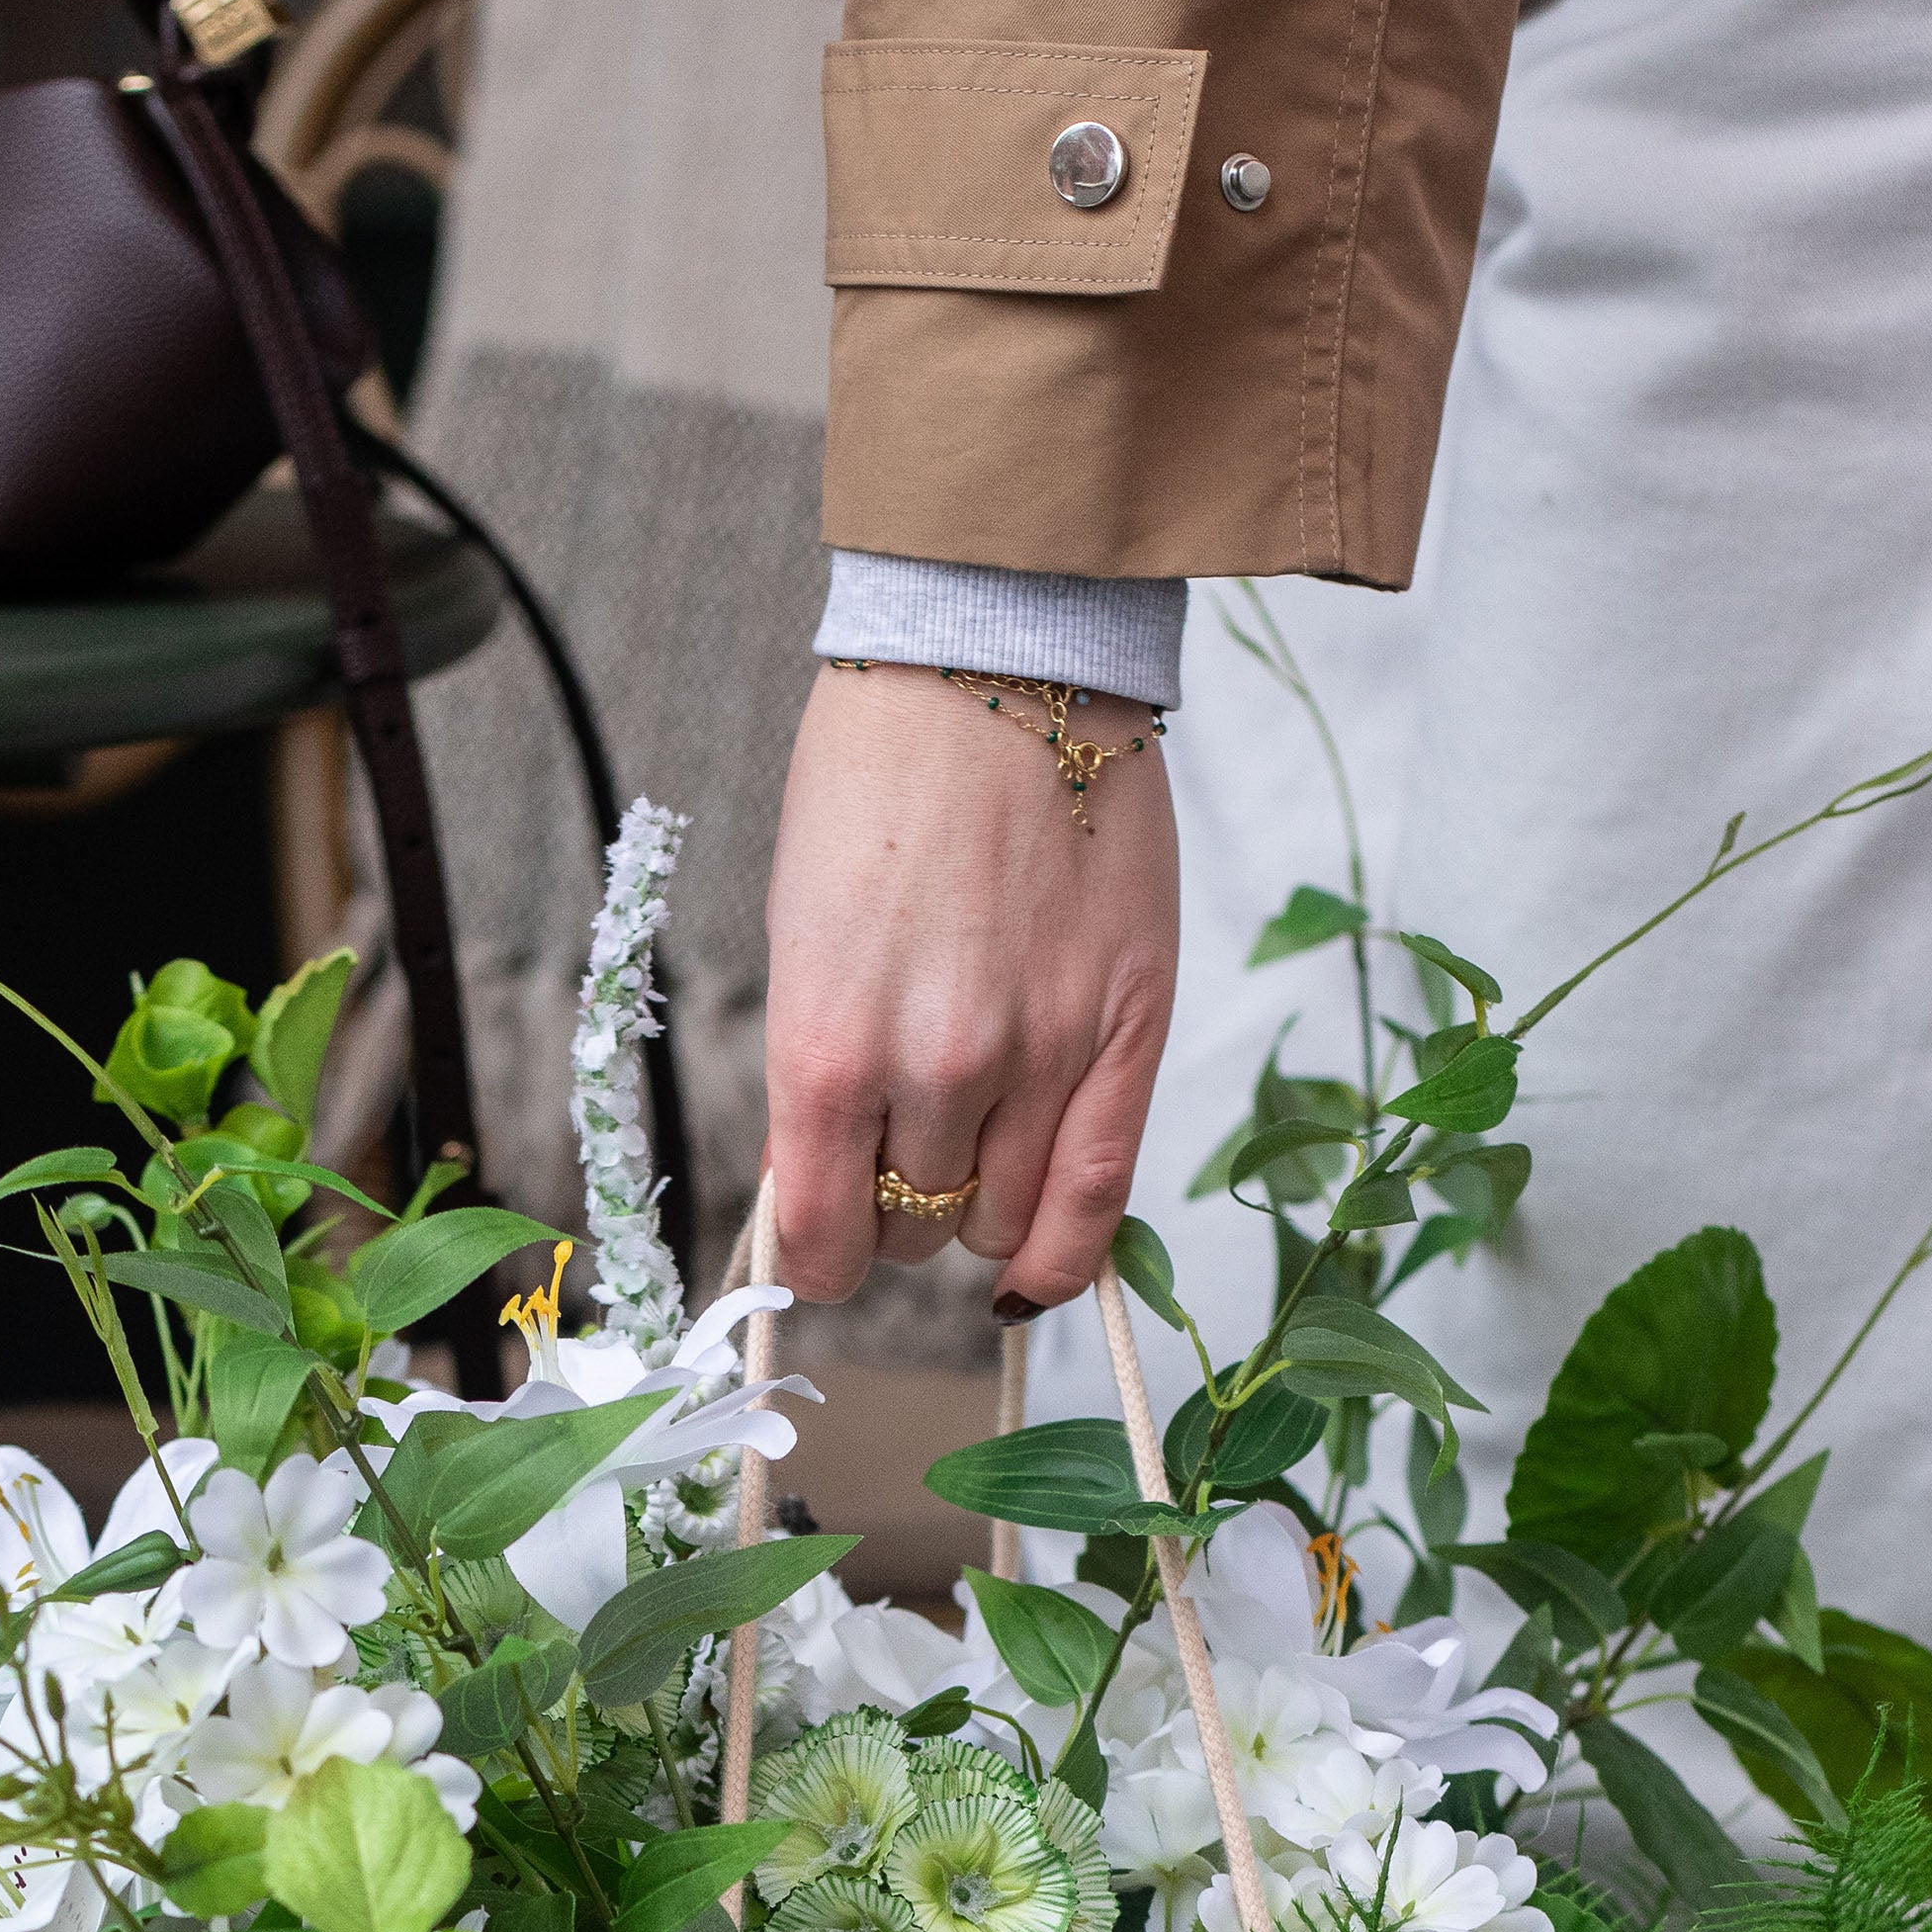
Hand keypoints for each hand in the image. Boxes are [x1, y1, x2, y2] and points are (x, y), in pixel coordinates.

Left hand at [760, 667, 1179, 1306]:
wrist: (999, 665)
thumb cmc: (880, 781)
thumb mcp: (803, 935)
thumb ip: (823, 1069)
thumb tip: (829, 1187)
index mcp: (826, 1043)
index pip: (820, 1235)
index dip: (819, 1252)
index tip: (827, 1231)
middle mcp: (934, 1068)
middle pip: (911, 1230)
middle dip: (897, 1209)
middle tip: (903, 1147)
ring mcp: (1040, 1056)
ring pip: (998, 1222)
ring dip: (977, 1204)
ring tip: (975, 1138)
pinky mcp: (1127, 1031)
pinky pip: (1097, 1199)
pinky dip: (1059, 1255)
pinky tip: (1036, 1267)